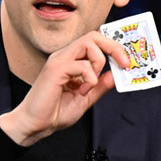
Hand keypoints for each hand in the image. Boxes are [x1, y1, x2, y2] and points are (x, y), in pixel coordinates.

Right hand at [0, 31, 128, 146]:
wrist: (35, 124)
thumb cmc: (54, 111)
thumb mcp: (86, 98)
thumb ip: (100, 86)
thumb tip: (116, 75)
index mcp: (72, 60)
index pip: (95, 41)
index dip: (113, 46)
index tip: (125, 61)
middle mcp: (65, 56)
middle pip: (94, 36)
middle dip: (114, 47)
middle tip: (124, 63)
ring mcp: (59, 60)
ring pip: (89, 44)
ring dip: (99, 63)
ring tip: (91, 84)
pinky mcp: (55, 69)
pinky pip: (82, 65)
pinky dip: (89, 79)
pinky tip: (81, 92)